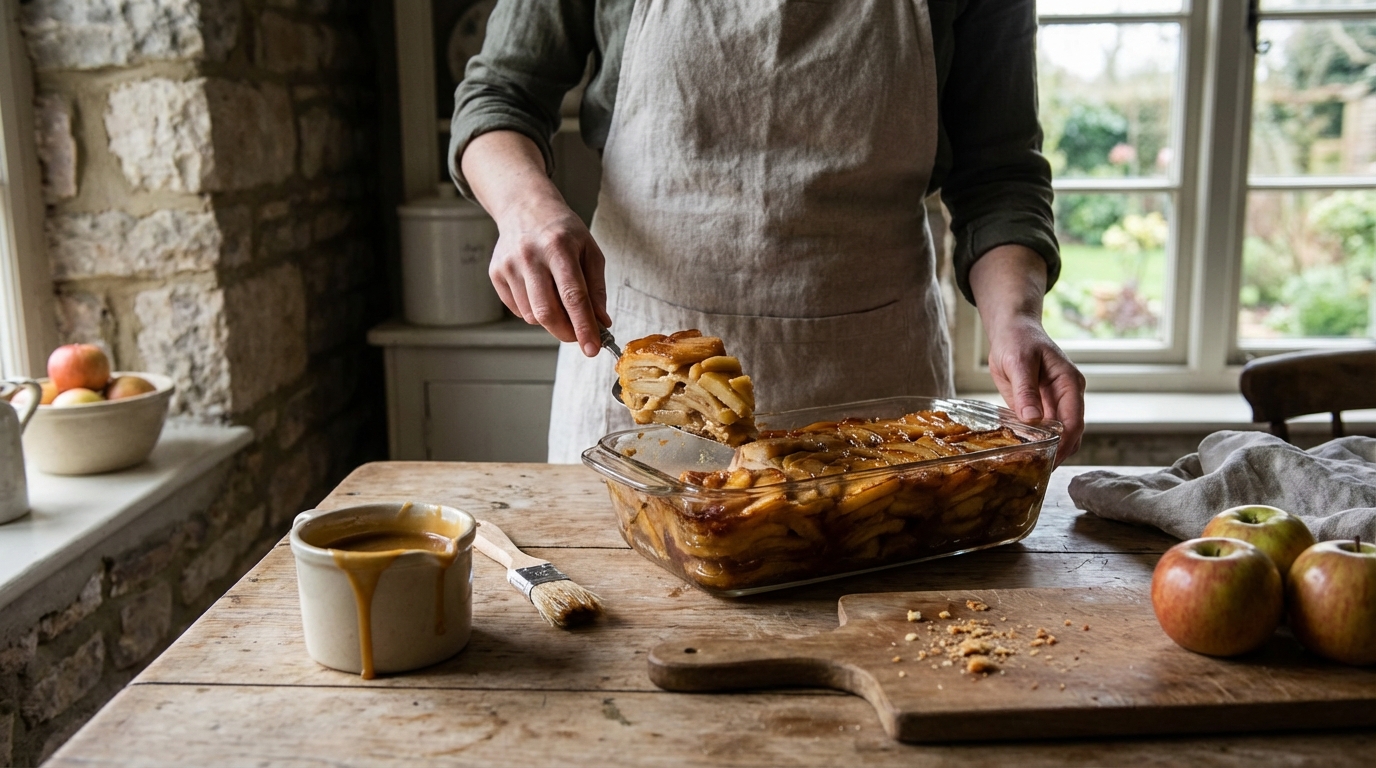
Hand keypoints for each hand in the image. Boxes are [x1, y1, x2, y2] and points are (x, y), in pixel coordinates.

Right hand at [461, 130, 611, 356]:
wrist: (525, 208)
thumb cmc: (563, 231)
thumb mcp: (589, 251)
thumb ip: (596, 288)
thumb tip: (601, 322)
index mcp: (559, 248)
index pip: (573, 296)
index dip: (584, 327)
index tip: (592, 348)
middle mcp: (530, 256)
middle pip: (548, 312)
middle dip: (567, 332)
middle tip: (579, 336)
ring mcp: (509, 265)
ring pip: (532, 315)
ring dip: (551, 320)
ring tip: (559, 301)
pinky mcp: (496, 274)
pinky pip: (518, 309)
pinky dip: (534, 311)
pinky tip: (540, 291)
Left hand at [968, 244, 1084, 464]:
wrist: (1011, 331)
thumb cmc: (1018, 341)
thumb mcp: (1019, 363)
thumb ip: (1026, 391)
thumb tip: (1033, 419)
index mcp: (1069, 384)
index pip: (1074, 420)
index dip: (1065, 442)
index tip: (1052, 460)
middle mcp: (1067, 396)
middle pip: (1071, 433)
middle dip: (1058, 452)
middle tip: (1038, 471)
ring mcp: (1054, 403)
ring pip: (1057, 434)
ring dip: (1046, 449)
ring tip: (1029, 467)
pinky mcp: (1040, 407)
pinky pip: (1041, 429)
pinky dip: (1033, 442)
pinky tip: (1020, 453)